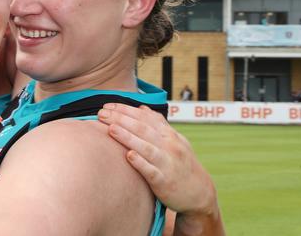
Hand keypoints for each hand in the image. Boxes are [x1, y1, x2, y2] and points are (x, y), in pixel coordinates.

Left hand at [97, 103, 217, 215]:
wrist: (200, 193)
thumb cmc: (181, 164)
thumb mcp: (175, 141)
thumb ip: (158, 125)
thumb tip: (142, 108)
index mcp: (169, 135)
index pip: (145, 117)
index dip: (126, 110)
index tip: (107, 106)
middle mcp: (169, 146)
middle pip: (143, 129)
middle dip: (121, 119)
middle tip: (101, 114)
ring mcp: (167, 163)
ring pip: (146, 147)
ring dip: (128, 137)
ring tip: (111, 129)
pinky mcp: (164, 182)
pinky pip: (151, 171)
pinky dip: (141, 163)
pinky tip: (129, 156)